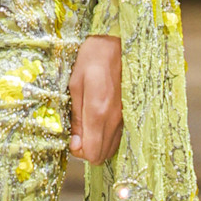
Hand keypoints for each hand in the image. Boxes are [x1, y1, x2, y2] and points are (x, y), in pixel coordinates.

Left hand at [68, 35, 122, 164]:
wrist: (115, 44)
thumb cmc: (90, 60)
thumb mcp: (74, 85)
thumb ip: (76, 117)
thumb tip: (75, 144)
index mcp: (98, 112)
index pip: (91, 153)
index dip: (78, 152)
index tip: (71, 139)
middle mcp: (114, 119)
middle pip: (101, 155)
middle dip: (86, 151)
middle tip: (77, 135)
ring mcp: (124, 118)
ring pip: (111, 149)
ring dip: (97, 145)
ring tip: (87, 128)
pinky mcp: (128, 114)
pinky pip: (118, 138)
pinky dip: (107, 138)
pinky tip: (98, 124)